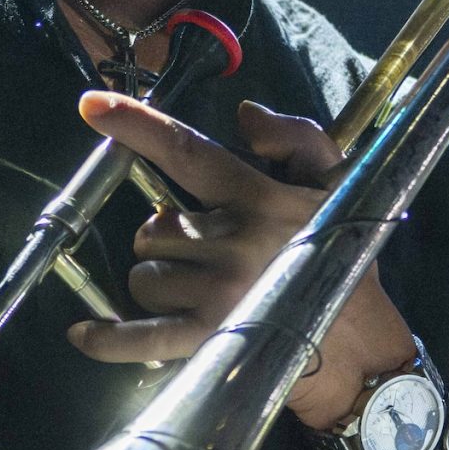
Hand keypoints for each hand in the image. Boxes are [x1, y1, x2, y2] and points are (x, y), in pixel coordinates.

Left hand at [66, 92, 416, 430]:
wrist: (362, 343)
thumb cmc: (342, 252)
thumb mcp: (336, 182)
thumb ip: (296, 137)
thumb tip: (246, 116)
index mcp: (256, 196)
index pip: (187, 152)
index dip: (137, 126)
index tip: (93, 106)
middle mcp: (234, 241)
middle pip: (151, 228)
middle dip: (165, 240)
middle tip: (204, 253)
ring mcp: (220, 291)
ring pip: (144, 277)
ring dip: (159, 283)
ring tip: (202, 291)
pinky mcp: (210, 338)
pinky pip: (142, 335)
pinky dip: (108, 338)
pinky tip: (85, 334)